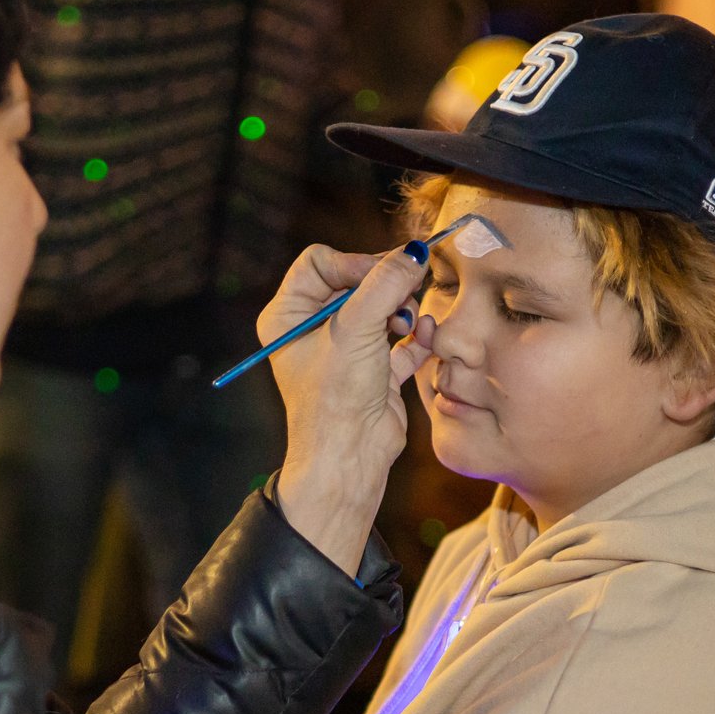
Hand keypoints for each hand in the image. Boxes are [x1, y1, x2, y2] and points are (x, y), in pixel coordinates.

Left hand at [262, 243, 435, 575]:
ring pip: (382, 308)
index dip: (355, 262)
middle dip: (385, 286)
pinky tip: (426, 338)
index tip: (383, 273)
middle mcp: (313, 331)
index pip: (321, 263)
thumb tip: (415, 252)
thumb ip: (386, 284)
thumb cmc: (335, 399)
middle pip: (356, 282)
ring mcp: (345, 352)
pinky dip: (416, 336)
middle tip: (406, 292)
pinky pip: (402, 340)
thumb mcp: (357, 330)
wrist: (350, 461)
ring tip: (410, 324)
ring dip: (403, 310)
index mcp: (288, 316)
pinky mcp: (375, 372)